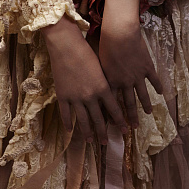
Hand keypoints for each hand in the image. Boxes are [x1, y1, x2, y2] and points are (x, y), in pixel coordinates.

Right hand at [42, 16, 127, 143]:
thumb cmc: (86, 52)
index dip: (120, 122)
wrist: (67, 46)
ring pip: (83, 120)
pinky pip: (65, 114)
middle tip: (106, 143)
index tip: (125, 131)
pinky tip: (70, 130)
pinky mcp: (63, 96)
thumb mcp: (100, 68)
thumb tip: (108, 96)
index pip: (114, 110)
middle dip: (103, 133)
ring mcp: (76, 98)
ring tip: (90, 141)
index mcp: (103, 88)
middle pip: (99, 119)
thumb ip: (104, 84)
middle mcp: (91, 96)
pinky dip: (68, 123)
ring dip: (87, 133)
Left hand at [98, 19, 162, 128]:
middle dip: (130, 117)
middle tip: (133, 128)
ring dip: (146, 105)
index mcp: (111, 82)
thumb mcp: (98, 61)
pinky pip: (154, 79)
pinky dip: (158, 86)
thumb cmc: (105, 45)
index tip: (115, 125)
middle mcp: (125, 82)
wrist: (120, 34)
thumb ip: (100, 73)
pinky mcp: (147, 67)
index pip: (112, 102)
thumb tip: (95, 80)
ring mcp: (138, 76)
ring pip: (143, 95)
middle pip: (129, 103)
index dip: (114, 114)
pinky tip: (161, 93)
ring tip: (148, 114)